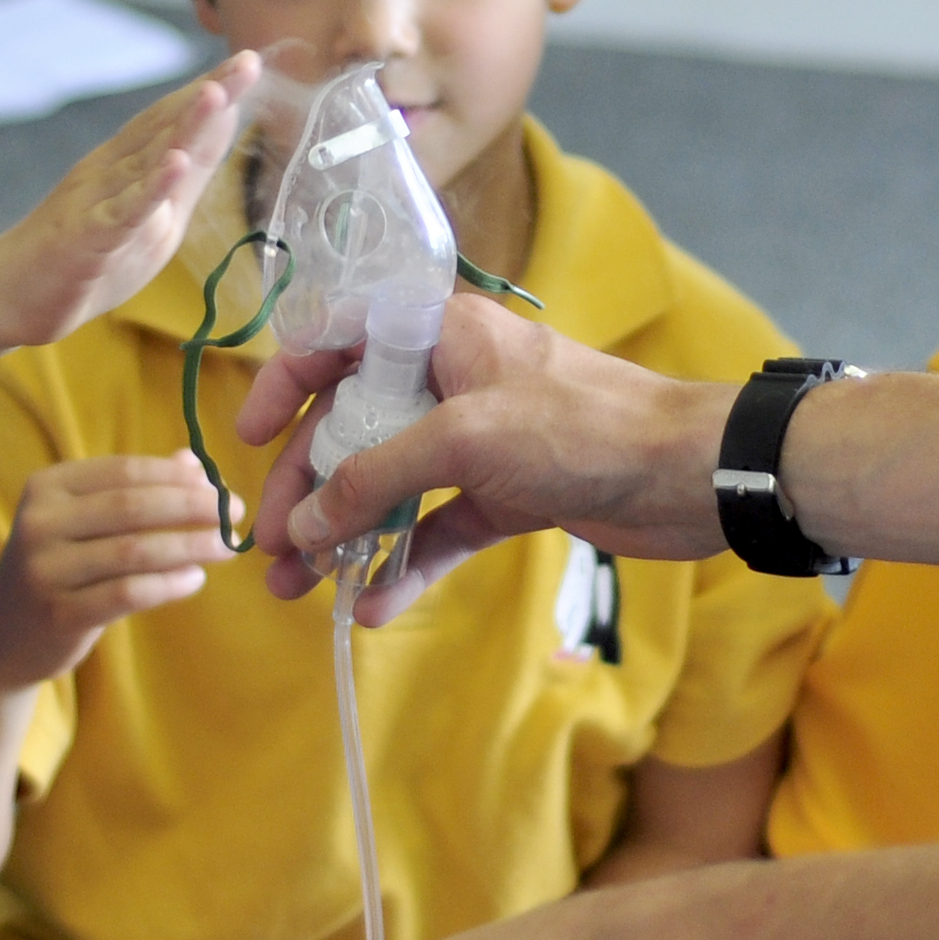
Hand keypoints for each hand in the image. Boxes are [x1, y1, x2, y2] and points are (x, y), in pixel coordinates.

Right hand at [0, 55, 252, 350]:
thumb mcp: (150, 217)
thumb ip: (184, 177)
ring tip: (216, 94)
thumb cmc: (83, 256)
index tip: (251, 62)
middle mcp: (110, 171)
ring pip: (144, 160)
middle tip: (248, 62)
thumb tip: (226, 126)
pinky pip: (120, 212)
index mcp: (127, 166)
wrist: (8, 292)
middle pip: (163, 128)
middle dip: (208, 94)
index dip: (213, 91)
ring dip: (182, 127)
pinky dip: (148, 189)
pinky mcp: (83, 237)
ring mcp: (94, 200)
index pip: (173, 122)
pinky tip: (174, 166)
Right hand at [0, 452, 241, 688]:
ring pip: (134, 550)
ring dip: (189, 546)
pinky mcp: (59, 614)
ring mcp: (45, 570)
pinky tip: (196, 579)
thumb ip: (132, 491)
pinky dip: (169, 584)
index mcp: (48, 487)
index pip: (125, 472)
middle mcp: (40, 522)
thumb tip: (193, 463)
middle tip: (233, 513)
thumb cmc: (59, 569)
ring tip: (226, 547)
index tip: (221, 487)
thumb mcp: (84, 523)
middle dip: (191, 507)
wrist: (3, 638)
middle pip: (132, 506)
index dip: (178, 478)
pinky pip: (127, 593)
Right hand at [238, 295, 735, 620]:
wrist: (690, 474)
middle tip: (271, 550)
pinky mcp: (505, 493)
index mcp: (434, 332)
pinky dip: (406, 564)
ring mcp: (477, 440)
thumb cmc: (582, 427)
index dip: (283, 385)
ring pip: (389, 485)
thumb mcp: (464, 442)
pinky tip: (374, 606)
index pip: (335, 339)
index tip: (248, 441)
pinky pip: (436, 528)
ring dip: (346, 538)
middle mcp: (448, 378)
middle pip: (351, 429)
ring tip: (302, 591)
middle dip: (308, 492)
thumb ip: (375, 478)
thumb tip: (304, 524)